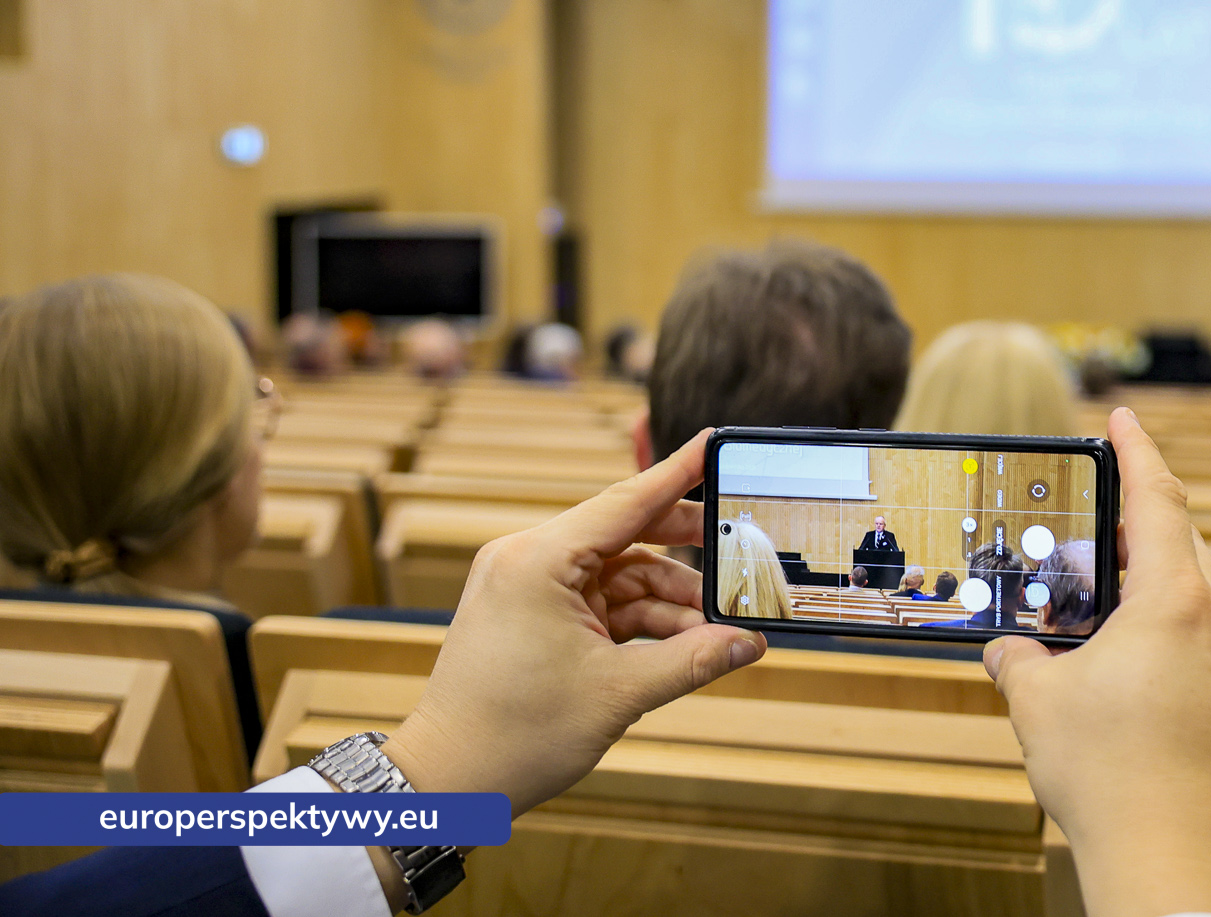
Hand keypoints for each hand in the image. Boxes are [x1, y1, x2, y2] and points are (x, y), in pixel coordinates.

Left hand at [381, 429, 764, 814]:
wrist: (447, 784)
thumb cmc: (511, 737)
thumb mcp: (616, 695)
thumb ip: (691, 661)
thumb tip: (749, 643)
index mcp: (538, 561)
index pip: (626, 501)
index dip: (678, 472)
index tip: (714, 441)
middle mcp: (528, 560)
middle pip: (626, 532)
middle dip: (684, 550)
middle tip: (740, 553)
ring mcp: (529, 587)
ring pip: (619, 572)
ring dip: (668, 599)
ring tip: (716, 627)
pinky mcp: (533, 614)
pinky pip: (601, 600)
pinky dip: (640, 619)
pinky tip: (684, 641)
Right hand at [983, 408, 1210, 916]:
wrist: (1171, 862)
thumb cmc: (1113, 777)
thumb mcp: (1039, 705)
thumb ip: (1019, 661)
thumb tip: (1009, 653)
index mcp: (1177, 601)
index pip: (1159, 498)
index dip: (1137, 449)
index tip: (1121, 416)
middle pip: (1181, 539)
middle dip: (1137, 514)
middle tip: (1093, 500)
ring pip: (1189, 588)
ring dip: (1145, 571)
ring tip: (1092, 579)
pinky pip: (1194, 631)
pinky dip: (1156, 618)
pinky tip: (1113, 646)